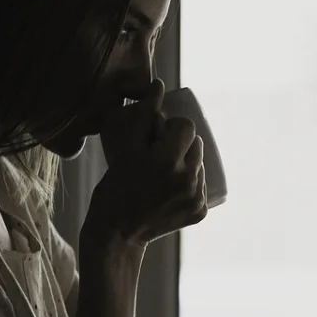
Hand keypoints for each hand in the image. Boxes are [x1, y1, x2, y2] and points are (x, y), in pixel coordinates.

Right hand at [84, 79, 207, 247]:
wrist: (117, 232)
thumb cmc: (115, 186)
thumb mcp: (125, 149)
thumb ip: (143, 115)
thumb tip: (159, 84)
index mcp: (168, 160)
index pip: (187, 127)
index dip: (173, 128)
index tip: (158, 136)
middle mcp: (187, 179)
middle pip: (197, 144)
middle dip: (181, 144)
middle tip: (159, 155)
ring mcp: (196, 197)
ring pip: (200, 164)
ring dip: (187, 163)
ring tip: (164, 172)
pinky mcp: (200, 212)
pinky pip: (201, 185)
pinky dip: (190, 183)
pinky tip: (171, 189)